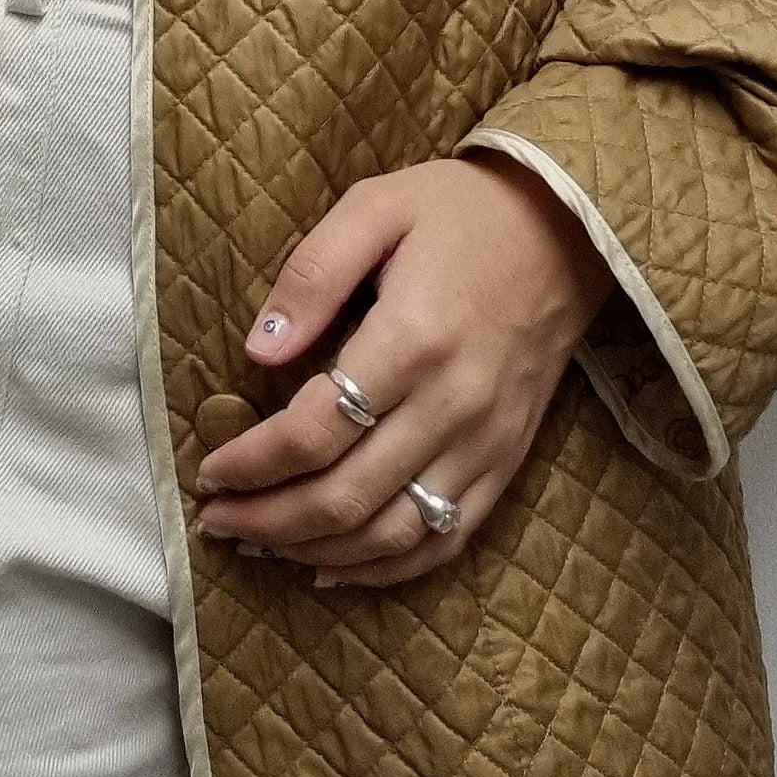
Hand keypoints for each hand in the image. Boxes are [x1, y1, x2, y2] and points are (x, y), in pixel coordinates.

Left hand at [191, 152, 617, 587]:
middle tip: (216, 520)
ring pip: (391, 533)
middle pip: (345, 496)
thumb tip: (258, 351)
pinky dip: (386, 568)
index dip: (252, 463)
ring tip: (259, 546)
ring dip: (316, 551)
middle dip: (267, 519)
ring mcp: (486, 442)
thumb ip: (311, 275)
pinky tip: (334, 566)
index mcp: (412, 339)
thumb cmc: (460, 213)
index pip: (313, 431)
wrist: (566, 230)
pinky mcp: (507, 461)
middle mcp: (452, 404)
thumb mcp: (374, 207)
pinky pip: (445, 539)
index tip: (210, 470)